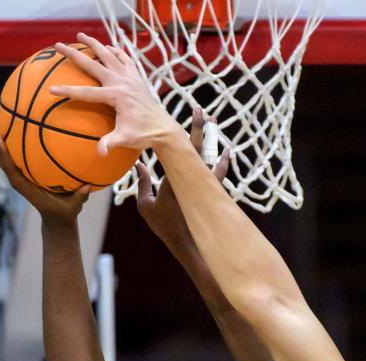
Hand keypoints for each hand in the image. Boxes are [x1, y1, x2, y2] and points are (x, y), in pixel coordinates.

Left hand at [0, 109, 88, 225]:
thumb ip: (79, 196)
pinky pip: (12, 150)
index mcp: (23, 185)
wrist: (56, 218)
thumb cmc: (64, 211)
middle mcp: (16, 176)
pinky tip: (14, 120)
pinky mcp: (21, 169)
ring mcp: (17, 172)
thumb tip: (87, 184)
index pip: (8, 167)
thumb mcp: (73, 206)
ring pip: (1, 149)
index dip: (2, 153)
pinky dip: (9, 135)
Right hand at [51, 33, 181, 155]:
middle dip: (74, 55)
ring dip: (94, 44)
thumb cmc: (144, 135)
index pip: (86, 93)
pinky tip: (107, 48)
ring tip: (80, 36)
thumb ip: (110, 143)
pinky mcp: (137, 78)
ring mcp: (130, 78)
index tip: (51, 90)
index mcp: (116, 96)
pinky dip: (115, 51)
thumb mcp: (126, 139)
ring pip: (109, 55)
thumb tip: (99, 153)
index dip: (68, 91)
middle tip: (58, 45)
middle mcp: (122, 82)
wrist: (164, 129)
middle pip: (93, 64)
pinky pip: (125, 59)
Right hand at [136, 107, 230, 250]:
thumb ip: (142, 183)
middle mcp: (190, 179)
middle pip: (197, 149)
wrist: (187, 244)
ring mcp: (202, 186)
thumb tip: (139, 164)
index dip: (184, 132)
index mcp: (173, 178)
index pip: (179, 150)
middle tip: (204, 112)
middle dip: (201, 129)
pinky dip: (221, 162)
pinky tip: (225, 151)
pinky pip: (217, 173)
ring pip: (210, 158)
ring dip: (212, 141)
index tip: (186, 115)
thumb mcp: (146, 205)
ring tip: (214, 123)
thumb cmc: (164, 226)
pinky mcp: (210, 193)